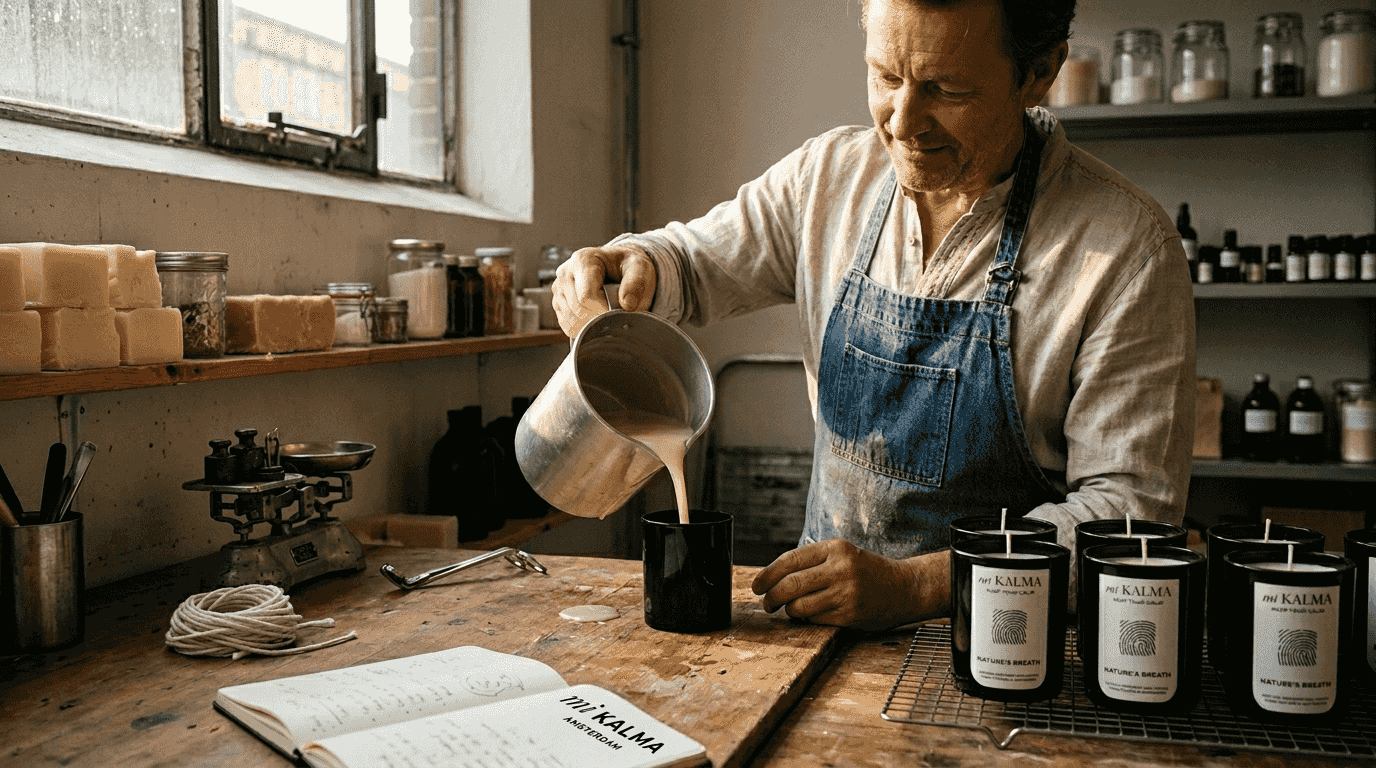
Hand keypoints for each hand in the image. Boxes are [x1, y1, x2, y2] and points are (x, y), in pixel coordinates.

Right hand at [551, 245, 656, 336]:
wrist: (620, 268)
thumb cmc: (628, 267)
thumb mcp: (640, 268)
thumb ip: (636, 283)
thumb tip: (627, 305)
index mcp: (583, 260)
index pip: (586, 296)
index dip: (604, 309)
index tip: (619, 309)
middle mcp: (565, 273)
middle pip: (577, 309)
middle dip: (600, 317)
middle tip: (616, 312)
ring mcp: (559, 289)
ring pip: (571, 320)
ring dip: (592, 324)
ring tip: (607, 311)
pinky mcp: (558, 303)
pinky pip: (567, 326)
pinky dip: (584, 328)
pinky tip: (596, 317)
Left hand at [750, 539, 949, 630]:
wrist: (905, 587)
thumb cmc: (867, 571)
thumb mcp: (842, 554)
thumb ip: (812, 561)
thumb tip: (772, 577)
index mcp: (835, 548)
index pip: (789, 560)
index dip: (767, 574)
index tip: (756, 585)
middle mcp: (840, 568)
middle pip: (790, 584)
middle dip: (771, 596)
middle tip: (766, 603)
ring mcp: (846, 592)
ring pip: (799, 605)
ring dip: (788, 610)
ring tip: (788, 610)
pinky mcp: (850, 614)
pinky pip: (815, 619)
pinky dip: (807, 618)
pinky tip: (811, 614)